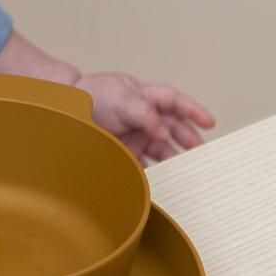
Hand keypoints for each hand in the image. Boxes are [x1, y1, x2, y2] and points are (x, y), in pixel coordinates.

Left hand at [75, 72, 215, 165]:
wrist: (65, 112)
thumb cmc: (90, 96)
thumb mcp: (120, 98)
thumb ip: (144, 113)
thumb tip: (163, 130)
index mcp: (145, 97)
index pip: (175, 102)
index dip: (193, 111)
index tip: (210, 123)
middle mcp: (144, 117)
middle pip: (173, 128)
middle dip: (189, 139)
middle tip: (201, 153)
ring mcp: (136, 135)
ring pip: (162, 148)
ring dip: (174, 158)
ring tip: (186, 170)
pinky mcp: (127, 152)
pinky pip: (146, 163)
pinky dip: (155, 171)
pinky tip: (163, 179)